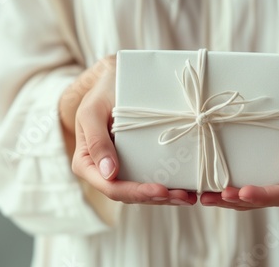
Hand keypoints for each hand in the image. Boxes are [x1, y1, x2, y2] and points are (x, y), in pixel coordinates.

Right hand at [59, 56, 196, 205]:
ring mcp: (124, 168)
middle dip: (157, 198)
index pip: (112, 187)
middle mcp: (105, 171)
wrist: (116, 80)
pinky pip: (154, 177)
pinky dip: (171, 184)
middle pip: (131, 194)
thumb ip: (96, 142)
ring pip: (145, 192)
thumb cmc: (101, 93)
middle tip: (183, 196)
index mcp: (88, 164)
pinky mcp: (140, 161)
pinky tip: (189, 187)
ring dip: (168, 197)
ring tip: (190, 196)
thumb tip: (108, 173)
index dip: (136, 192)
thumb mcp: (92, 112)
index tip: (161, 190)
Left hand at [200, 53, 278, 209]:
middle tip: (214, 197)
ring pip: (255, 195)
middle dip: (240, 201)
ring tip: (205, 198)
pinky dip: (228, 187)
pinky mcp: (263, 160)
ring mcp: (278, 167)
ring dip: (229, 200)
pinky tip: (208, 187)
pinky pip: (248, 179)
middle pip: (268, 199)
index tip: (242, 192)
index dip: (266, 196)